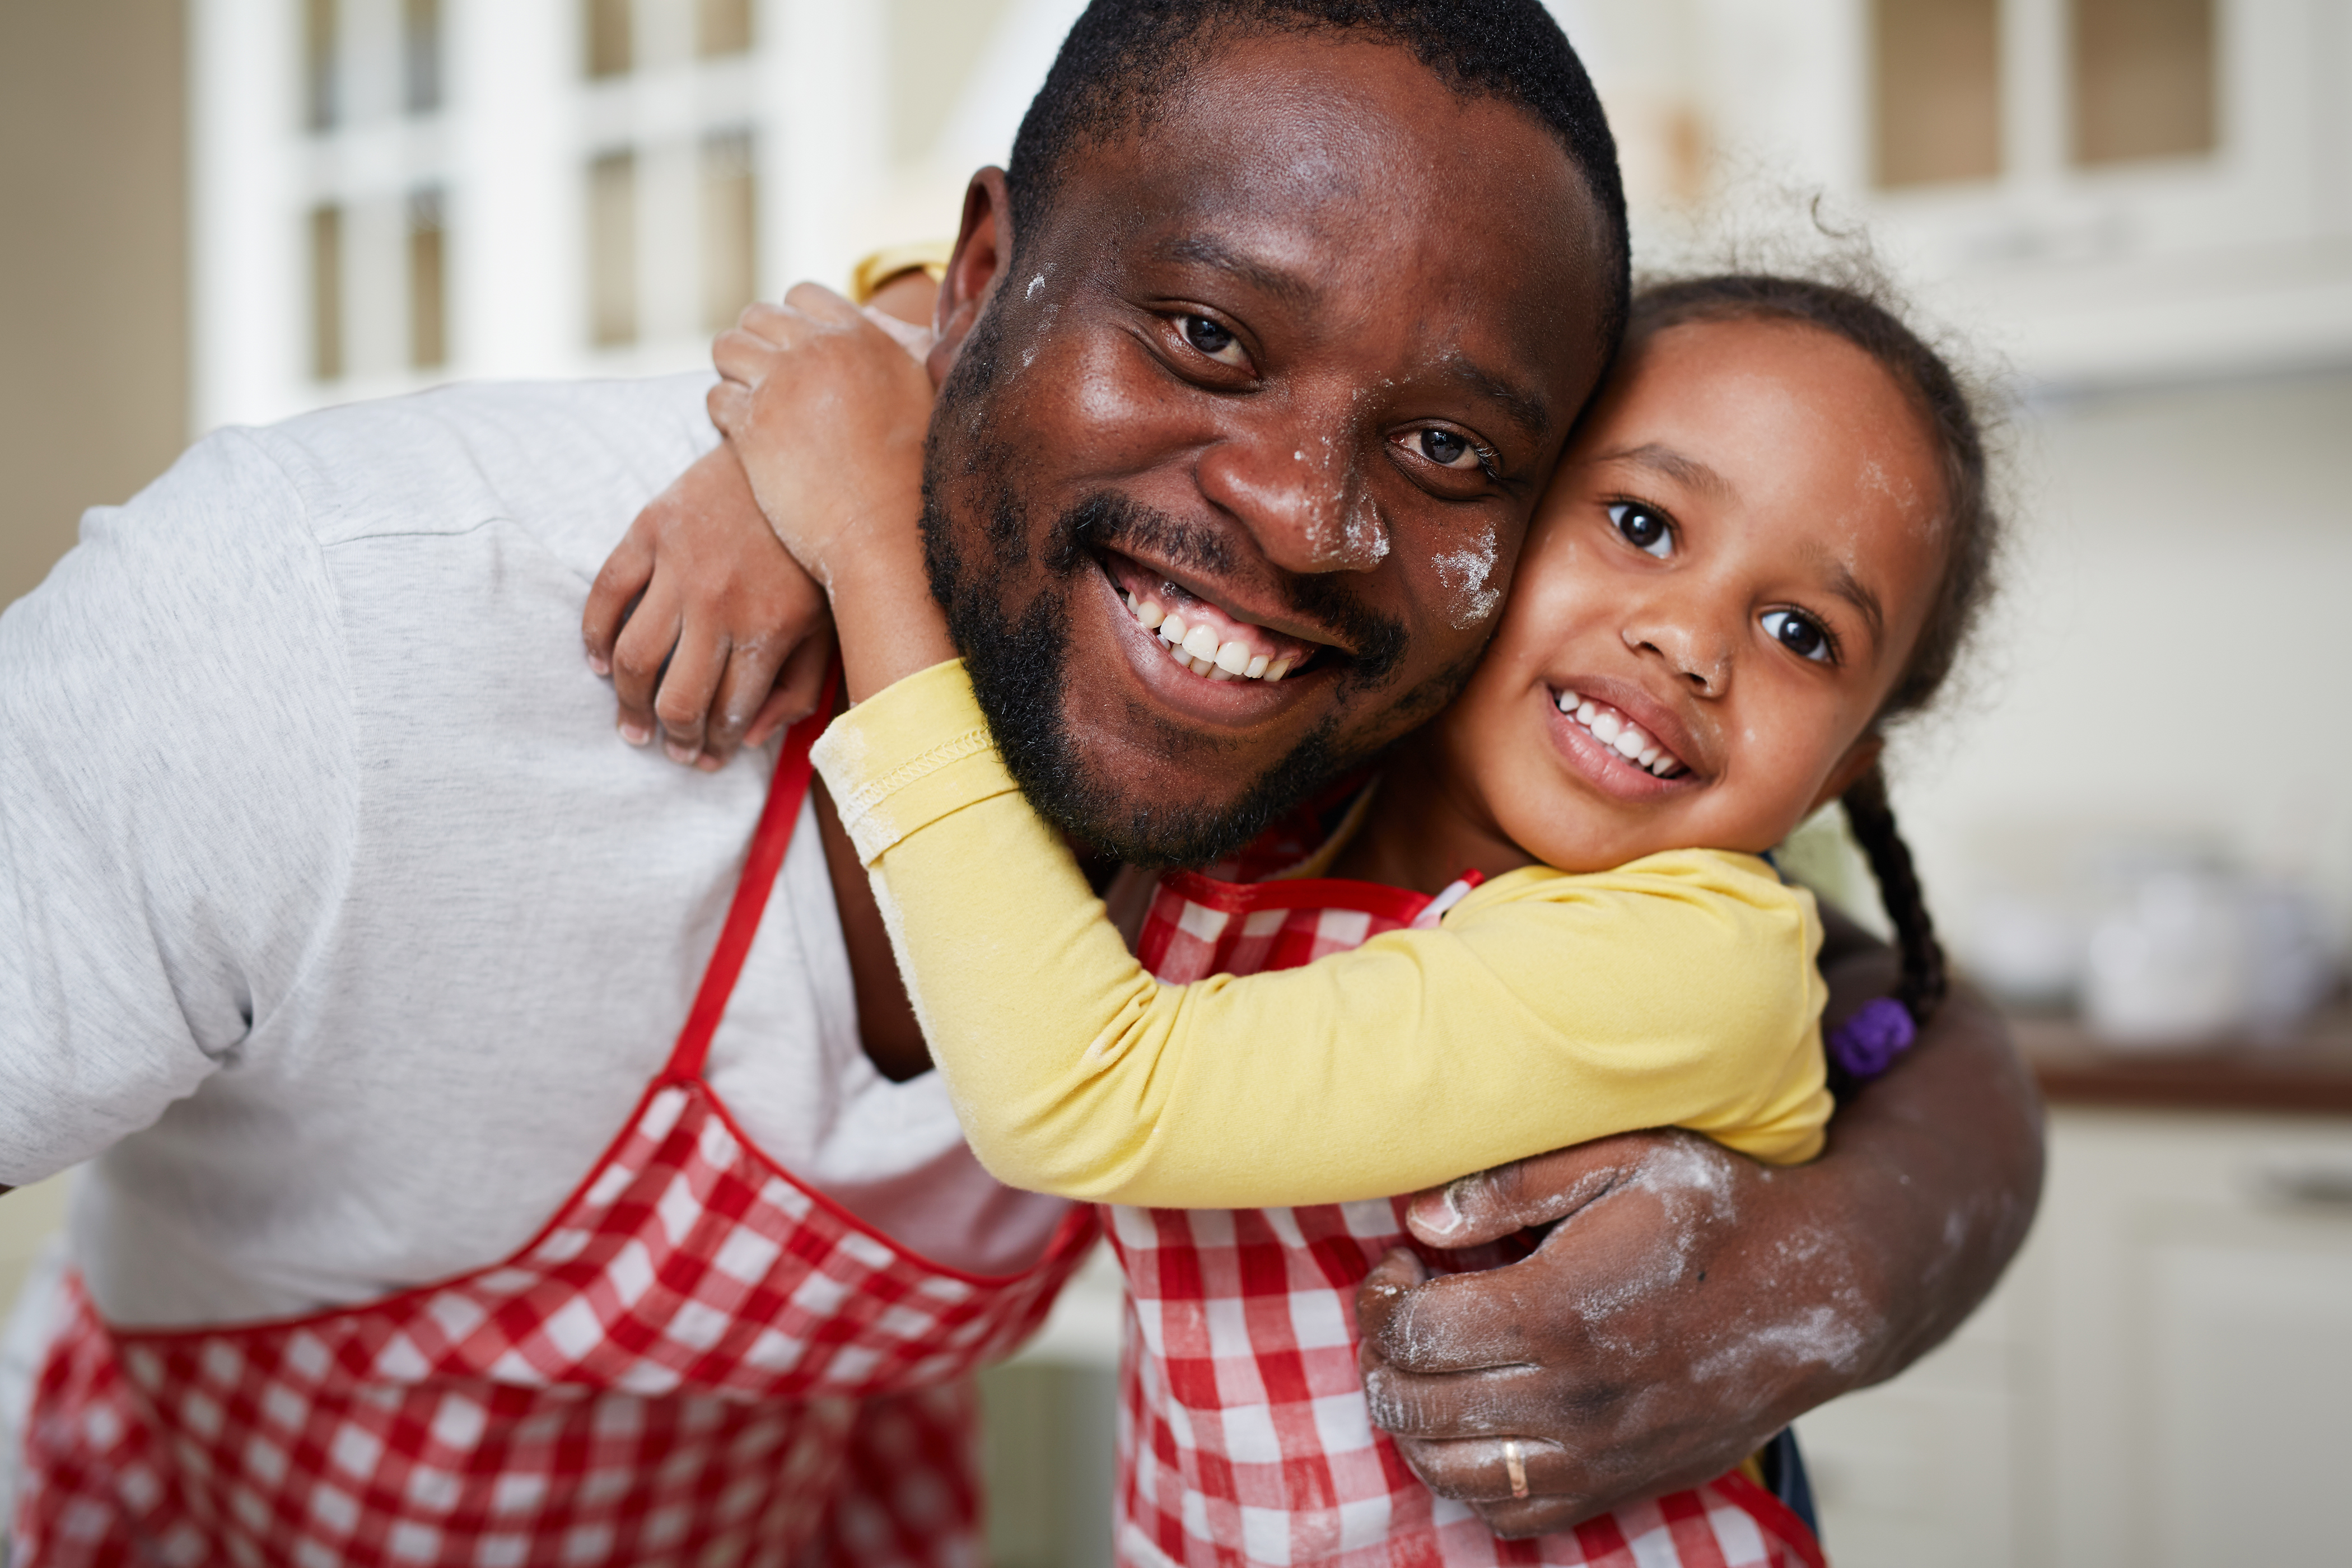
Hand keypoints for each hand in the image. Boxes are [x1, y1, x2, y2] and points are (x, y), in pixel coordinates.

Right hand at [581, 444, 834, 768]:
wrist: (801, 453)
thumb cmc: (815, 549)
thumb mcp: (829, 624)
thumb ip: (799, 689)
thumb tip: (751, 739)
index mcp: (770, 630)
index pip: (727, 713)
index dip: (713, 748)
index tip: (707, 759)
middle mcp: (721, 604)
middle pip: (677, 699)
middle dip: (673, 739)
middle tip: (670, 750)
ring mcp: (680, 565)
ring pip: (634, 657)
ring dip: (628, 702)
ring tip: (632, 723)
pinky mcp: (650, 528)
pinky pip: (606, 594)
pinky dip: (595, 636)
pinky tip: (601, 663)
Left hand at [706, 284, 934, 589]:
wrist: (891, 535)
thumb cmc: (919, 473)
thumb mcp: (928, 390)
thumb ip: (905, 344)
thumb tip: (873, 316)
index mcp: (862, 335)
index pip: (803, 294)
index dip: (793, 321)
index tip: (795, 353)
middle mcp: (818, 350)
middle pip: (758, 316)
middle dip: (757, 344)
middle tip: (765, 381)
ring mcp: (782, 386)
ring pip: (727, 348)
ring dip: (733, 373)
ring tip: (750, 404)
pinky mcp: (752, 428)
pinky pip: (715, 397)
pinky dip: (723, 414)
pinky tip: (744, 437)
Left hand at [1358, 970, 2041, 1535]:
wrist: (1818, 1288)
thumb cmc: (1713, 1210)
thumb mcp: (1619, 1158)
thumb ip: (1509, 1186)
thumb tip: (1417, 1218)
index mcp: (1561, 1310)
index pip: (1415, 1332)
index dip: (1383, 1298)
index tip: (1404, 1265)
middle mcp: (1574, 1398)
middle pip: (1413, 1407)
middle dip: (1384, 1357)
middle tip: (1407, 1311)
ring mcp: (1597, 1455)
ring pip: (1447, 1470)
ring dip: (1413, 1420)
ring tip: (1432, 1365)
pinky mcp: (1619, 1486)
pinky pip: (1508, 1511)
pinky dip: (1467, 1475)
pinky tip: (1476, 1418)